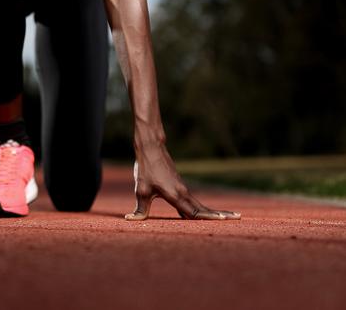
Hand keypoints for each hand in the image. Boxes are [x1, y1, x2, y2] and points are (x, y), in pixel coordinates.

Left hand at [125, 141, 240, 220]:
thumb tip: (130, 220)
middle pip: (203, 208)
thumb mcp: (140, 190)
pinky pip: (192, 201)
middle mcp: (183, 192)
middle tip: (238, 218)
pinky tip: (204, 214)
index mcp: (176, 195)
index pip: (195, 212)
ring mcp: (182, 188)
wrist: (151, 148)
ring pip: (199, 204)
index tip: (224, 220)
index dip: (209, 217)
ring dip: (212, 212)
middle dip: (220, 214)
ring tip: (227, 217)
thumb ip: (139, 209)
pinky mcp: (179, 186)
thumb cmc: (146, 168)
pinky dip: (202, 208)